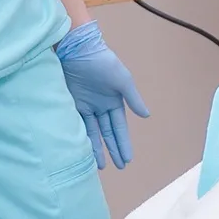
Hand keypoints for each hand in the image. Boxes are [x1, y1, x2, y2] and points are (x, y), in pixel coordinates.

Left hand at [56, 21, 149, 169]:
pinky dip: (81, 137)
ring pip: (93, 133)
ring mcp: (86, 106)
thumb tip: (146, 116)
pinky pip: (78, 125)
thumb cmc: (103, 62)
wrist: (78, 50)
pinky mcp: (72, 104)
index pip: (120, 127)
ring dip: (97, 148)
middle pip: (108, 133)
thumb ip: (133, 98)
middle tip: (119, 167)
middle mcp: (101, 106)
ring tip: (100, 166)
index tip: (128, 159)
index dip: (124, 143)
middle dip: (113, 150)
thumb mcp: (122, 80)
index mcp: (114, 101)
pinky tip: (84, 150)